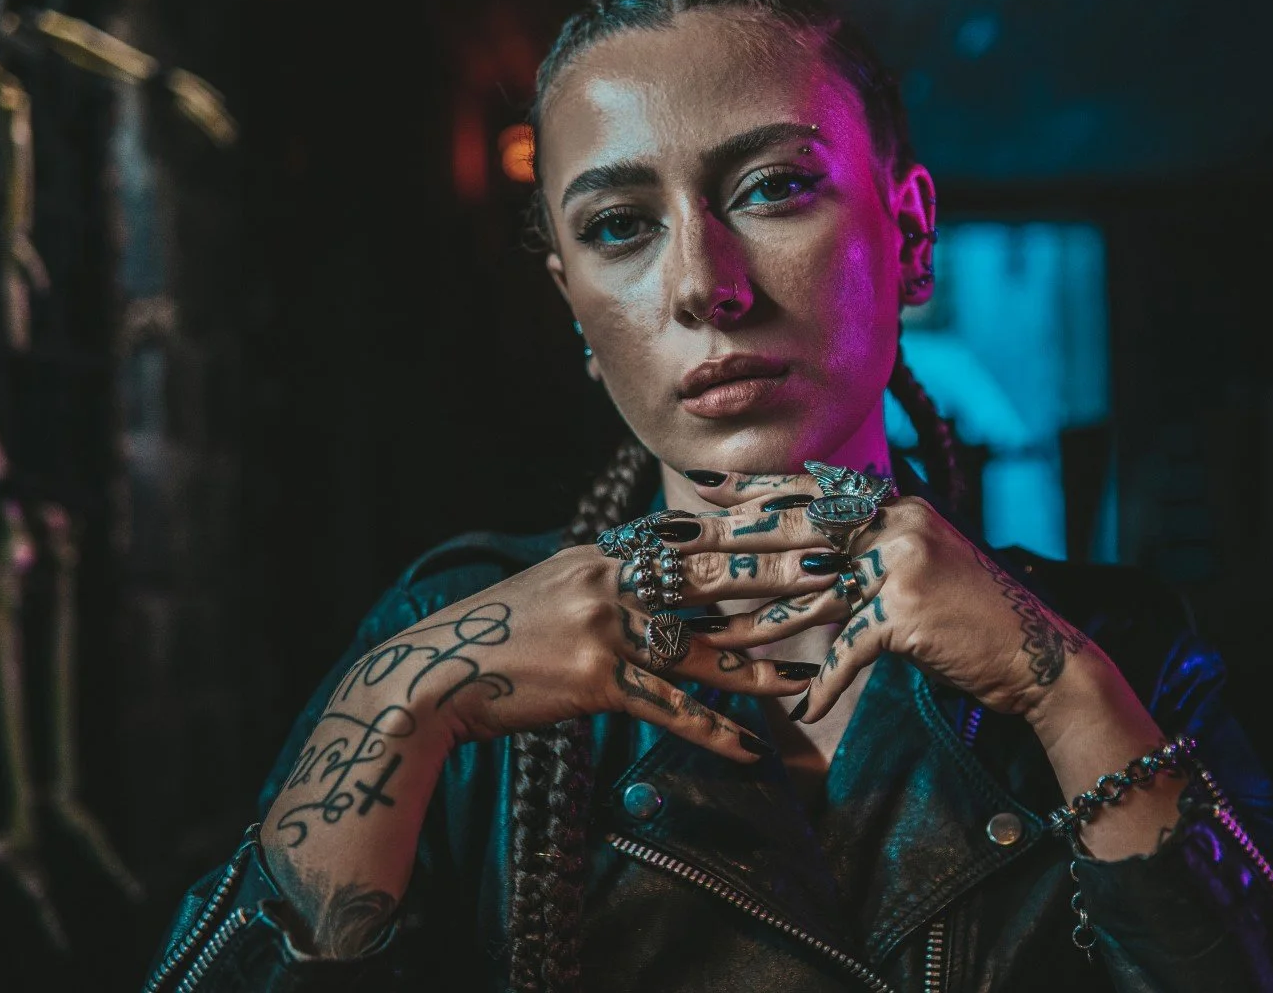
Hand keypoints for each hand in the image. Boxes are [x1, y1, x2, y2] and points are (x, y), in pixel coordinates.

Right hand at [323, 540, 856, 771]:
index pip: (690, 536)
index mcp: (604, 553)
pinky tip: (746, 750)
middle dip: (775, 579)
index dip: (749, 531)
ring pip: (698, 648)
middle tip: (833, 575)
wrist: (438, 672)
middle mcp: (608, 582)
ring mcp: (602, 630)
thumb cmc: (501, 635)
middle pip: (709, 579)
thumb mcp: (556, 584)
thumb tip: (655, 566)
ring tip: (806, 679)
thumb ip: (608, 575)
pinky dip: (709, 731)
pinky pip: (665, 709)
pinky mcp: (593, 681)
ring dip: (757, 667)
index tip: (799, 523)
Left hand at [678, 470, 1115, 724]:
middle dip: (730, 541)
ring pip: (809, 594)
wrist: (1039, 654)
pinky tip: (799, 705)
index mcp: (897, 507)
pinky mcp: (906, 613)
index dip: (758, 489)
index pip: (815, 490)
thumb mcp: (921, 565)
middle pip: (797, 531)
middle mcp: (898, 525)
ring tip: (710, 633)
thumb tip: (812, 553)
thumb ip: (870, 552)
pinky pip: (848, 649)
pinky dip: (824, 680)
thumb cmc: (972, 617)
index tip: (706, 488)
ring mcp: (902, 565)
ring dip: (757, 620)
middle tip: (675, 547)